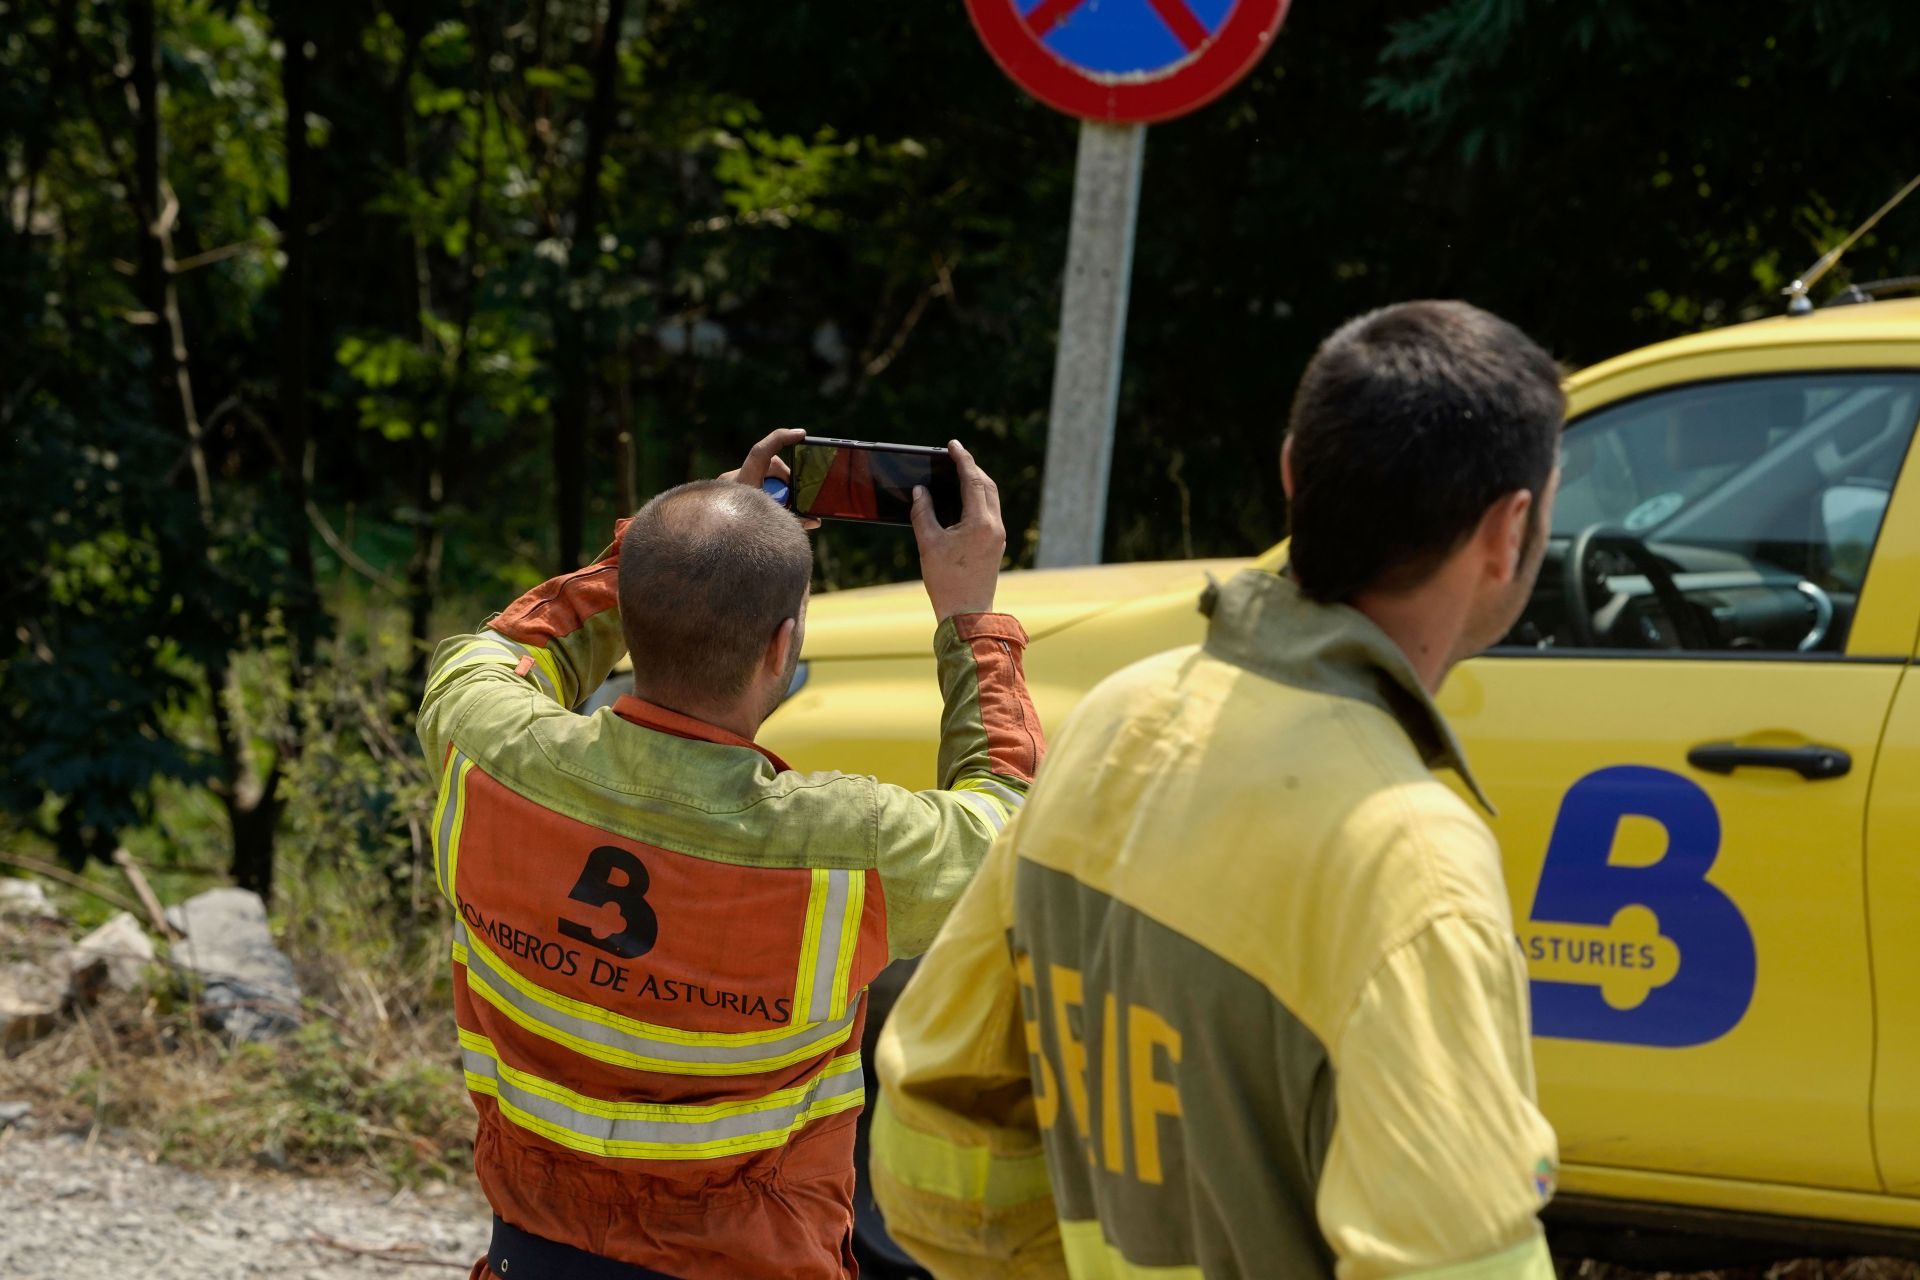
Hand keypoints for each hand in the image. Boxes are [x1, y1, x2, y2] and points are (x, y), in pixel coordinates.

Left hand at [720, 428, 819, 528]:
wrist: (700, 544)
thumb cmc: (736, 537)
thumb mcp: (770, 529)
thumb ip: (794, 523)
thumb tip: (815, 521)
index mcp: (743, 485)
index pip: (762, 452)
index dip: (782, 438)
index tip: (800, 434)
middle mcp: (732, 480)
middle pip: (769, 465)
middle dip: (786, 480)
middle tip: (794, 499)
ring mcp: (726, 484)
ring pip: (760, 473)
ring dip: (774, 487)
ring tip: (777, 508)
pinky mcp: (725, 490)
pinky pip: (750, 482)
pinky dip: (762, 492)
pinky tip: (764, 508)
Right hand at [910, 439, 1003, 620]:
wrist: (967, 614)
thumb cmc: (946, 581)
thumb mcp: (928, 543)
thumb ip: (923, 512)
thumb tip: (921, 491)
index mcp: (980, 522)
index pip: (973, 480)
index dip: (962, 459)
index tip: (953, 445)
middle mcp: (994, 526)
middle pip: (987, 486)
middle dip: (971, 469)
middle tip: (954, 458)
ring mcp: (998, 536)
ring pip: (991, 498)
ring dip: (976, 483)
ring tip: (957, 474)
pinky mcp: (996, 545)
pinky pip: (990, 512)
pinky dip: (978, 500)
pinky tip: (963, 500)